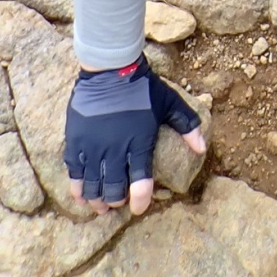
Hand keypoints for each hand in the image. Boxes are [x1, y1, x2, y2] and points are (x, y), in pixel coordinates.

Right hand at [64, 57, 205, 215]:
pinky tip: (80, 196)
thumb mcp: (170, 102)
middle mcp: (115, 149)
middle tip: (118, 204)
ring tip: (100, 205)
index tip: (139, 208)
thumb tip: (202, 149)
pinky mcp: (76, 141)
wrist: (110, 68)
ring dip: (97, 200)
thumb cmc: (142, 86)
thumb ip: (187, 125)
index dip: (140, 201)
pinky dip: (77, 188)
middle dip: (116, 202)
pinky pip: (74, 173)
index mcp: (139, 142)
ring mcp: (93, 146)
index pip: (141, 183)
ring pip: (93, 186)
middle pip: (113, 190)